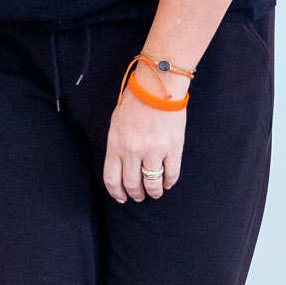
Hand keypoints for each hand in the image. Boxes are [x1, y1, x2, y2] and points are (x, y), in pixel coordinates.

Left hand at [102, 67, 186, 202]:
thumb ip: (117, 146)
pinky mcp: (173, 148)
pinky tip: (168, 183)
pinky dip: (170, 182)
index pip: (112, 179)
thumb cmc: (134, 102)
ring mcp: (154, 151)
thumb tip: (121, 167)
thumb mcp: (116, 124)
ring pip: (153, 183)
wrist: (157, 87)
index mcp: (116, 145)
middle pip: (133, 185)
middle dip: (136, 195)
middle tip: (139, 197)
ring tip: (155, 193)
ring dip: (154, 192)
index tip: (122, 198)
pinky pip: (171, 174)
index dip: (117, 193)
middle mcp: (133, 151)